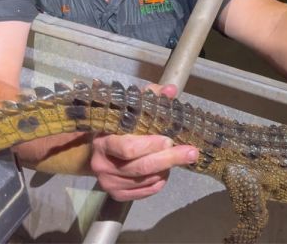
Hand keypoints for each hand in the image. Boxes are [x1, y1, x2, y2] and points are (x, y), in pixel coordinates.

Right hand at [89, 83, 198, 200]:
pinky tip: (164, 169)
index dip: (151, 145)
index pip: (128, 148)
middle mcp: (102, 165)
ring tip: (177, 156)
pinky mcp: (117, 195)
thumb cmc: (117, 126)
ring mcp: (109, 183)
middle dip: (169, 159)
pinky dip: (160, 180)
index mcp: (103, 141)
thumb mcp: (129, 109)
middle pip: (141, 167)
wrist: (96, 151)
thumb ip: (150, 97)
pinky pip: (147, 191)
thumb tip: (170, 90)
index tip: (169, 140)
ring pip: (146, 180)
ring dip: (166, 169)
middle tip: (191, 152)